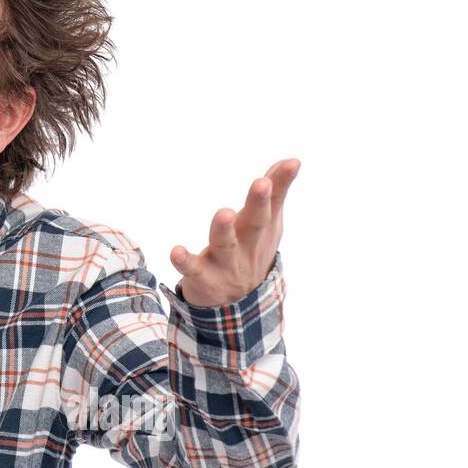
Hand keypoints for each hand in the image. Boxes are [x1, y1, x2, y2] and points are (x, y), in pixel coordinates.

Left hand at [170, 158, 299, 307]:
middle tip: (261, 183)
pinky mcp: (203, 278)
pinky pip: (193, 269)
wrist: (238, 308)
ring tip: (224, 213)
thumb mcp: (268, 225)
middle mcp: (247, 245)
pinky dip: (184, 261)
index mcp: (262, 230)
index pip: (274, 203)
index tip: (291, 163)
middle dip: (259, 202)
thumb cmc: (252, 252)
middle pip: (255, 223)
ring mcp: (226, 263)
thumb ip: (276, 192)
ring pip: (225, 245)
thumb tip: (292, 160)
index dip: (281, 182)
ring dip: (224, 229)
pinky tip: (176, 251)